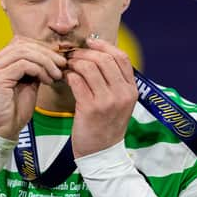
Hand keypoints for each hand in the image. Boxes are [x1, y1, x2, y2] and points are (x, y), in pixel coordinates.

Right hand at [0, 36, 66, 139]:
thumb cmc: (12, 114)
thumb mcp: (26, 86)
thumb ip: (33, 70)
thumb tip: (50, 58)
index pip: (20, 43)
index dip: (41, 48)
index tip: (57, 60)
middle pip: (22, 44)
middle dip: (46, 53)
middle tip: (62, 64)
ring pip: (24, 52)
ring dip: (45, 61)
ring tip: (56, 74)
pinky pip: (23, 65)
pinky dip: (39, 70)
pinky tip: (47, 81)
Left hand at [66, 37, 137, 157]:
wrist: (102, 154)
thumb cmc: (107, 125)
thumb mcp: (119, 103)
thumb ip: (113, 81)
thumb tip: (97, 54)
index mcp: (132, 90)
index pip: (121, 57)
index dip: (104, 46)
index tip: (89, 42)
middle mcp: (123, 94)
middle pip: (104, 59)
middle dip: (84, 52)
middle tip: (72, 54)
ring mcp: (108, 101)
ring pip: (89, 68)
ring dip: (74, 63)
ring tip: (67, 65)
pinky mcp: (91, 109)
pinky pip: (77, 81)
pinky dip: (69, 75)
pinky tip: (65, 77)